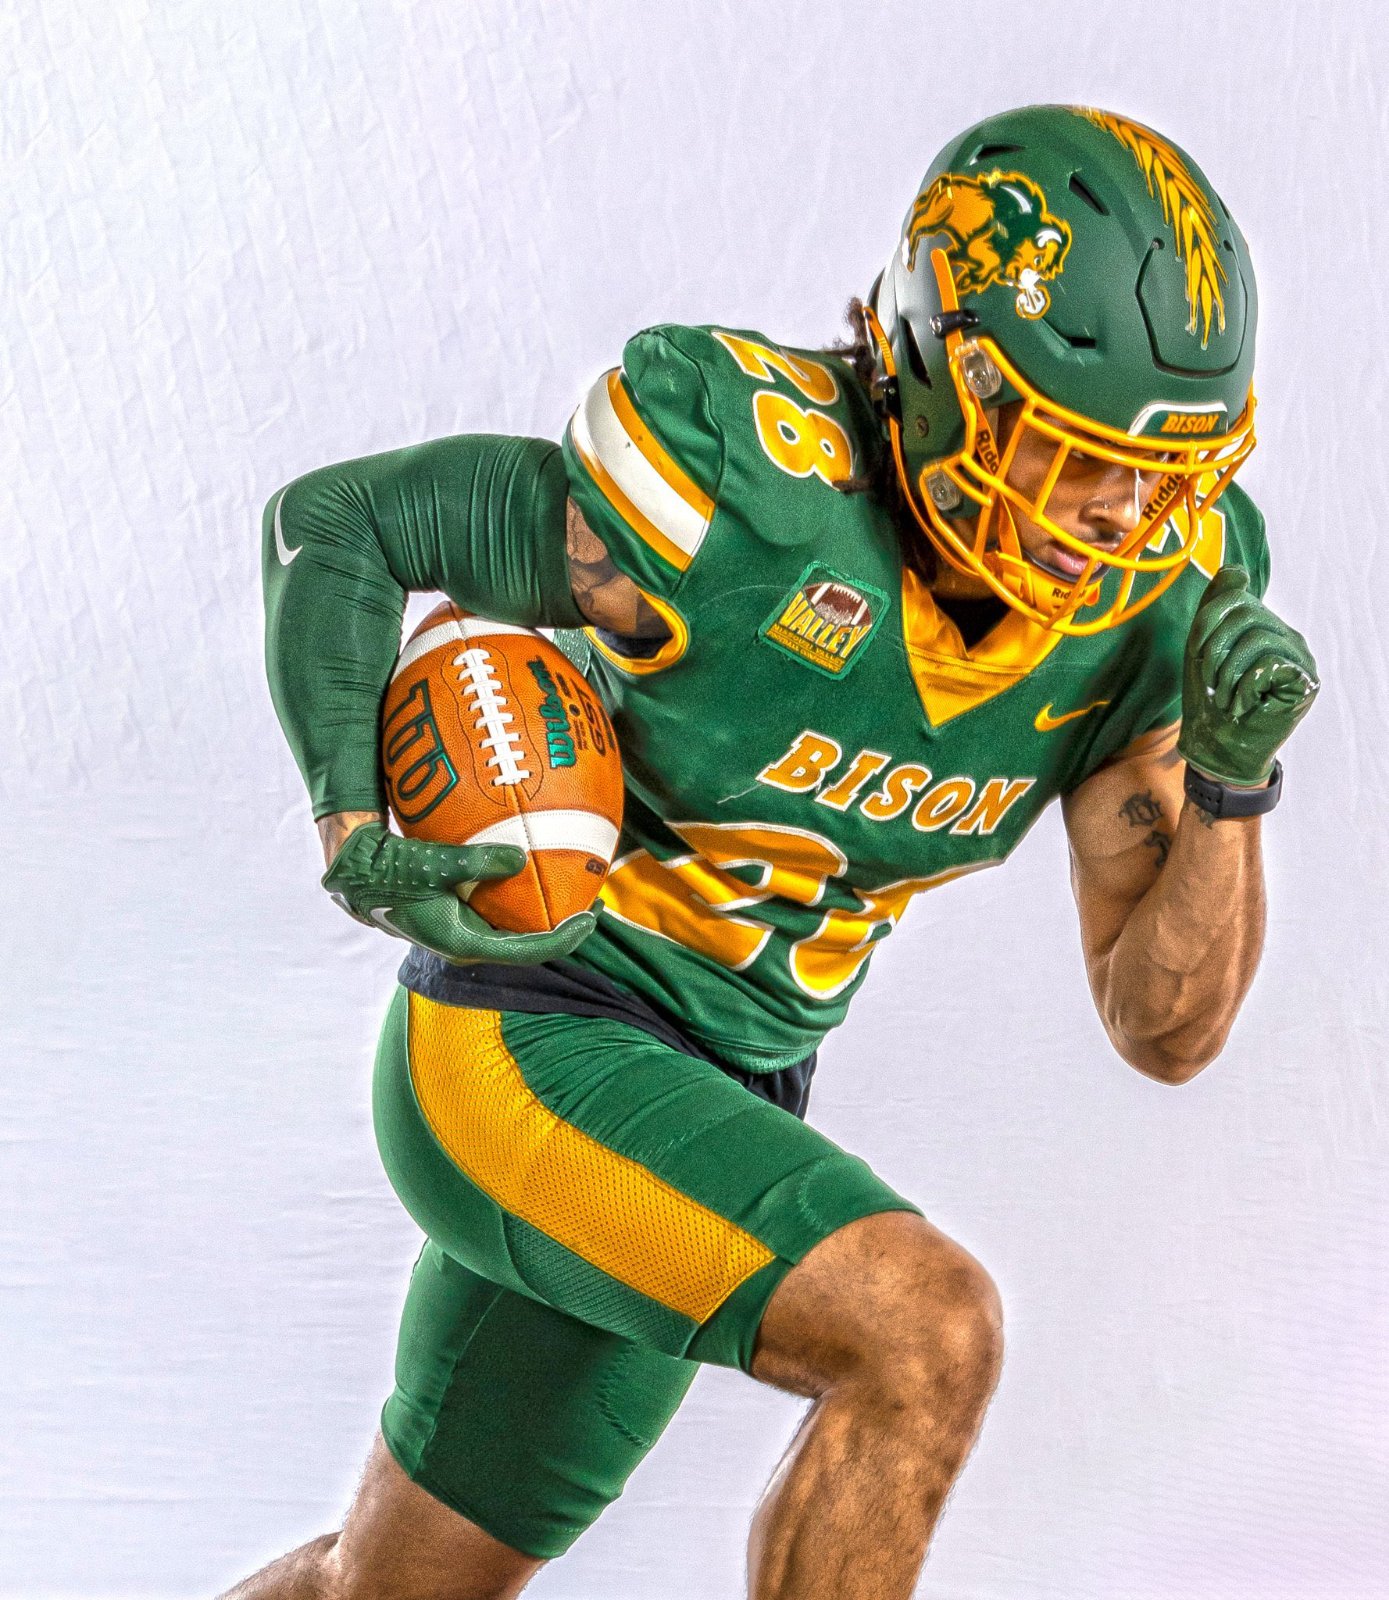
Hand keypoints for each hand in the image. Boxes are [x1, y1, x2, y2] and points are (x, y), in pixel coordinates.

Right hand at [320, 820, 594, 963]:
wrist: (352, 877)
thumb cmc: (388, 873)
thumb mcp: (432, 864)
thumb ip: (477, 863)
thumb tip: (521, 859)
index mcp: (465, 944)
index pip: (531, 951)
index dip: (568, 937)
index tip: (594, 916)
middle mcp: (468, 944)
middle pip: (530, 945)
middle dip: (565, 927)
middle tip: (596, 902)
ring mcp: (462, 932)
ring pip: (514, 930)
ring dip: (544, 913)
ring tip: (573, 889)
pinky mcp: (456, 916)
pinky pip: (499, 911)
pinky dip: (520, 897)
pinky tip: (533, 870)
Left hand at [1177, 567, 1318, 786]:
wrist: (1218, 747)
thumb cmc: (1208, 701)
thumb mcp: (1202, 648)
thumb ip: (1215, 608)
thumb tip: (1235, 570)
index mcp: (1263, 626)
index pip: (1236, 599)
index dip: (1208, 622)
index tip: (1197, 653)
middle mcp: (1286, 637)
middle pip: (1245, 615)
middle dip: (1215, 651)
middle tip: (1211, 683)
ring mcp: (1300, 657)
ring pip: (1256, 638)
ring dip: (1228, 674)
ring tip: (1225, 697)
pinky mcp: (1306, 681)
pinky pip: (1269, 663)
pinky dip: (1245, 687)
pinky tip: (1244, 705)